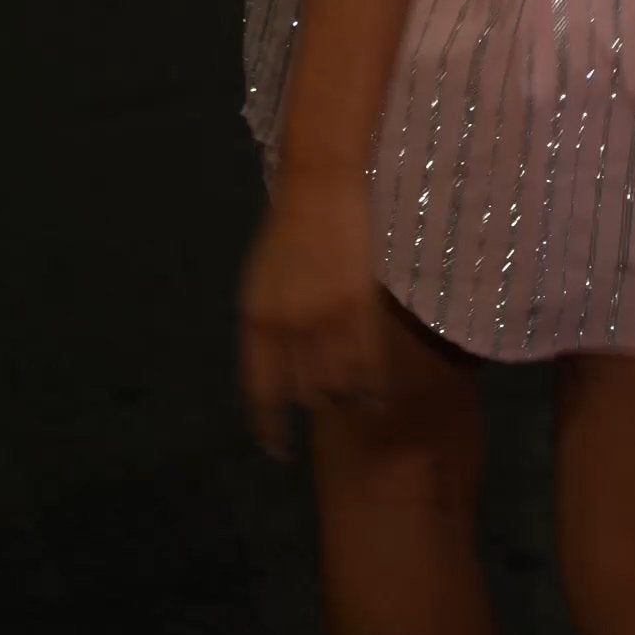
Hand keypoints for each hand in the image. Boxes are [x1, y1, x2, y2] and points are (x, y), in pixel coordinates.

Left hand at [239, 170, 388, 458]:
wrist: (319, 182)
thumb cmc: (288, 226)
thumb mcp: (262, 278)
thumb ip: (268, 322)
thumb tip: (278, 364)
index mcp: (256, 319)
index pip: (260, 392)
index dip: (269, 428)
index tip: (278, 452)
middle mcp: (286, 327)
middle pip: (304, 393)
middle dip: (315, 407)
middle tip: (330, 413)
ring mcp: (324, 318)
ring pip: (337, 386)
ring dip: (346, 402)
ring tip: (356, 408)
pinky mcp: (359, 306)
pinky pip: (367, 365)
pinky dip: (373, 390)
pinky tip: (377, 401)